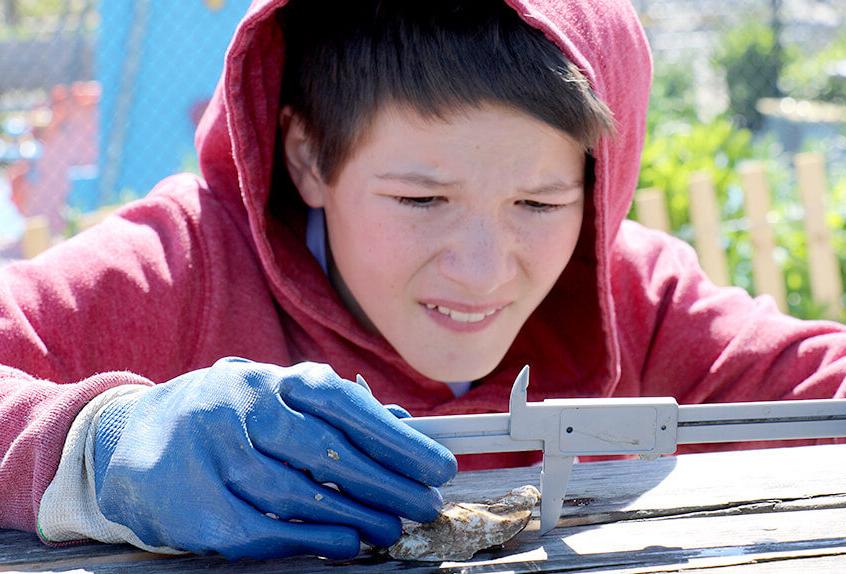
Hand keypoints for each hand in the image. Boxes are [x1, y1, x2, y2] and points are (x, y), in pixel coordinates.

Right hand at [93, 358, 455, 559]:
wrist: (136, 441)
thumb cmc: (229, 421)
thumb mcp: (279, 401)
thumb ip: (339, 413)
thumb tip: (406, 427)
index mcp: (269, 379)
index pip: (344, 405)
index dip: (397, 439)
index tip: (439, 466)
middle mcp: (239, 408)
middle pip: (325, 449)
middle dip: (386, 482)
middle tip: (426, 504)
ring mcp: (211, 453)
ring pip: (297, 492)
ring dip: (356, 514)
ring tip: (394, 527)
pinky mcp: (193, 503)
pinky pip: (262, 528)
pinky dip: (311, 539)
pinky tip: (347, 543)